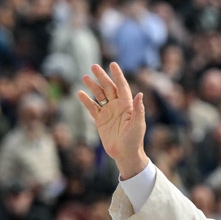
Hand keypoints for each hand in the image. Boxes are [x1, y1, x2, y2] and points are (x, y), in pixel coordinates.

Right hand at [77, 62, 148, 178]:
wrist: (125, 154)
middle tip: (94, 66)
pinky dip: (86, 100)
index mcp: (127, 105)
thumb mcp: (138, 125)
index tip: (112, 64)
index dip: (117, 75)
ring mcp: (108, 112)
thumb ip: (138, 110)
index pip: (122, 86)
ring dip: (93, 86)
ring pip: (99, 95)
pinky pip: (92, 108)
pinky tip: (80, 93)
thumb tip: (140, 94)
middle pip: (108, 87)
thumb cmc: (134, 140)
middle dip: (102, 77)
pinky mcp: (100, 120)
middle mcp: (118, 106)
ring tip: (85, 76)